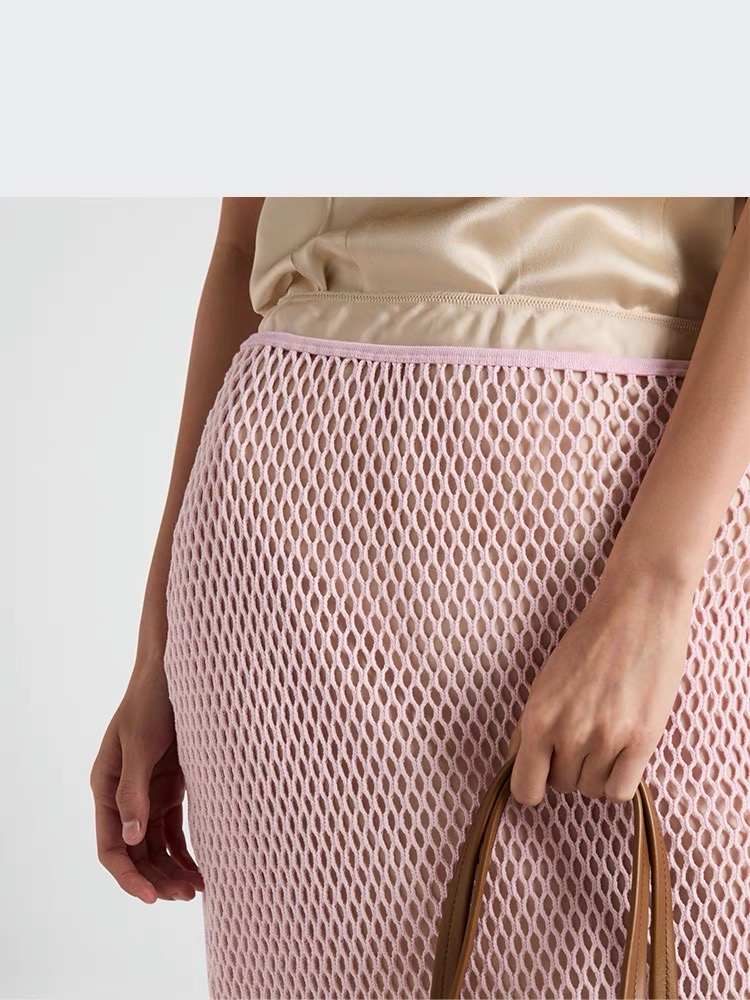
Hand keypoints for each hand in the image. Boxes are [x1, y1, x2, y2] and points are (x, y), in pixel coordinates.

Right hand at [90, 666, 203, 902]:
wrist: (177, 671)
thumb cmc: (152, 701)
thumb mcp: (141, 744)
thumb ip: (134, 792)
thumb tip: (131, 839)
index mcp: (106, 786)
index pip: (110, 846)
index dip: (129, 876)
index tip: (151, 897)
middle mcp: (123, 795)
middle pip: (135, 852)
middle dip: (157, 878)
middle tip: (186, 896)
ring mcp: (148, 792)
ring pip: (156, 846)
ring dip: (173, 869)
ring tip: (198, 890)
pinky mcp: (171, 787)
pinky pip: (174, 830)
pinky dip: (186, 850)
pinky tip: (202, 867)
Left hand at [504, 573, 693, 805]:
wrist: (637, 609)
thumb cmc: (590, 640)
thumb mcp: (546, 680)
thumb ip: (531, 724)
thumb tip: (518, 761)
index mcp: (537, 716)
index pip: (524, 787)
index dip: (534, 784)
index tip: (544, 774)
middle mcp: (567, 732)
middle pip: (562, 786)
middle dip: (569, 769)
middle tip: (584, 736)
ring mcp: (605, 738)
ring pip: (592, 790)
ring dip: (597, 772)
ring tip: (607, 736)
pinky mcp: (641, 740)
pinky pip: (620, 791)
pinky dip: (619, 780)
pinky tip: (623, 755)